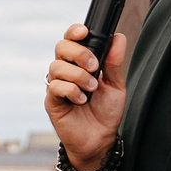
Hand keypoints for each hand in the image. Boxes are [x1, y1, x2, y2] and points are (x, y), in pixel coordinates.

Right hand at [45, 22, 131, 170]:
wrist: (100, 139)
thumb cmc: (106, 112)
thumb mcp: (116, 85)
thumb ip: (114, 62)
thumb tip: (118, 38)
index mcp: (80, 63)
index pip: (71, 39)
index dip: (74, 31)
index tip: (85, 32)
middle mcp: (66, 71)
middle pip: (61, 47)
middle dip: (79, 53)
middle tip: (94, 67)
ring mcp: (57, 85)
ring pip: (57, 66)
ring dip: (78, 76)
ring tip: (92, 89)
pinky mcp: (52, 101)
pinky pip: (55, 87)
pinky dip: (71, 91)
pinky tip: (82, 100)